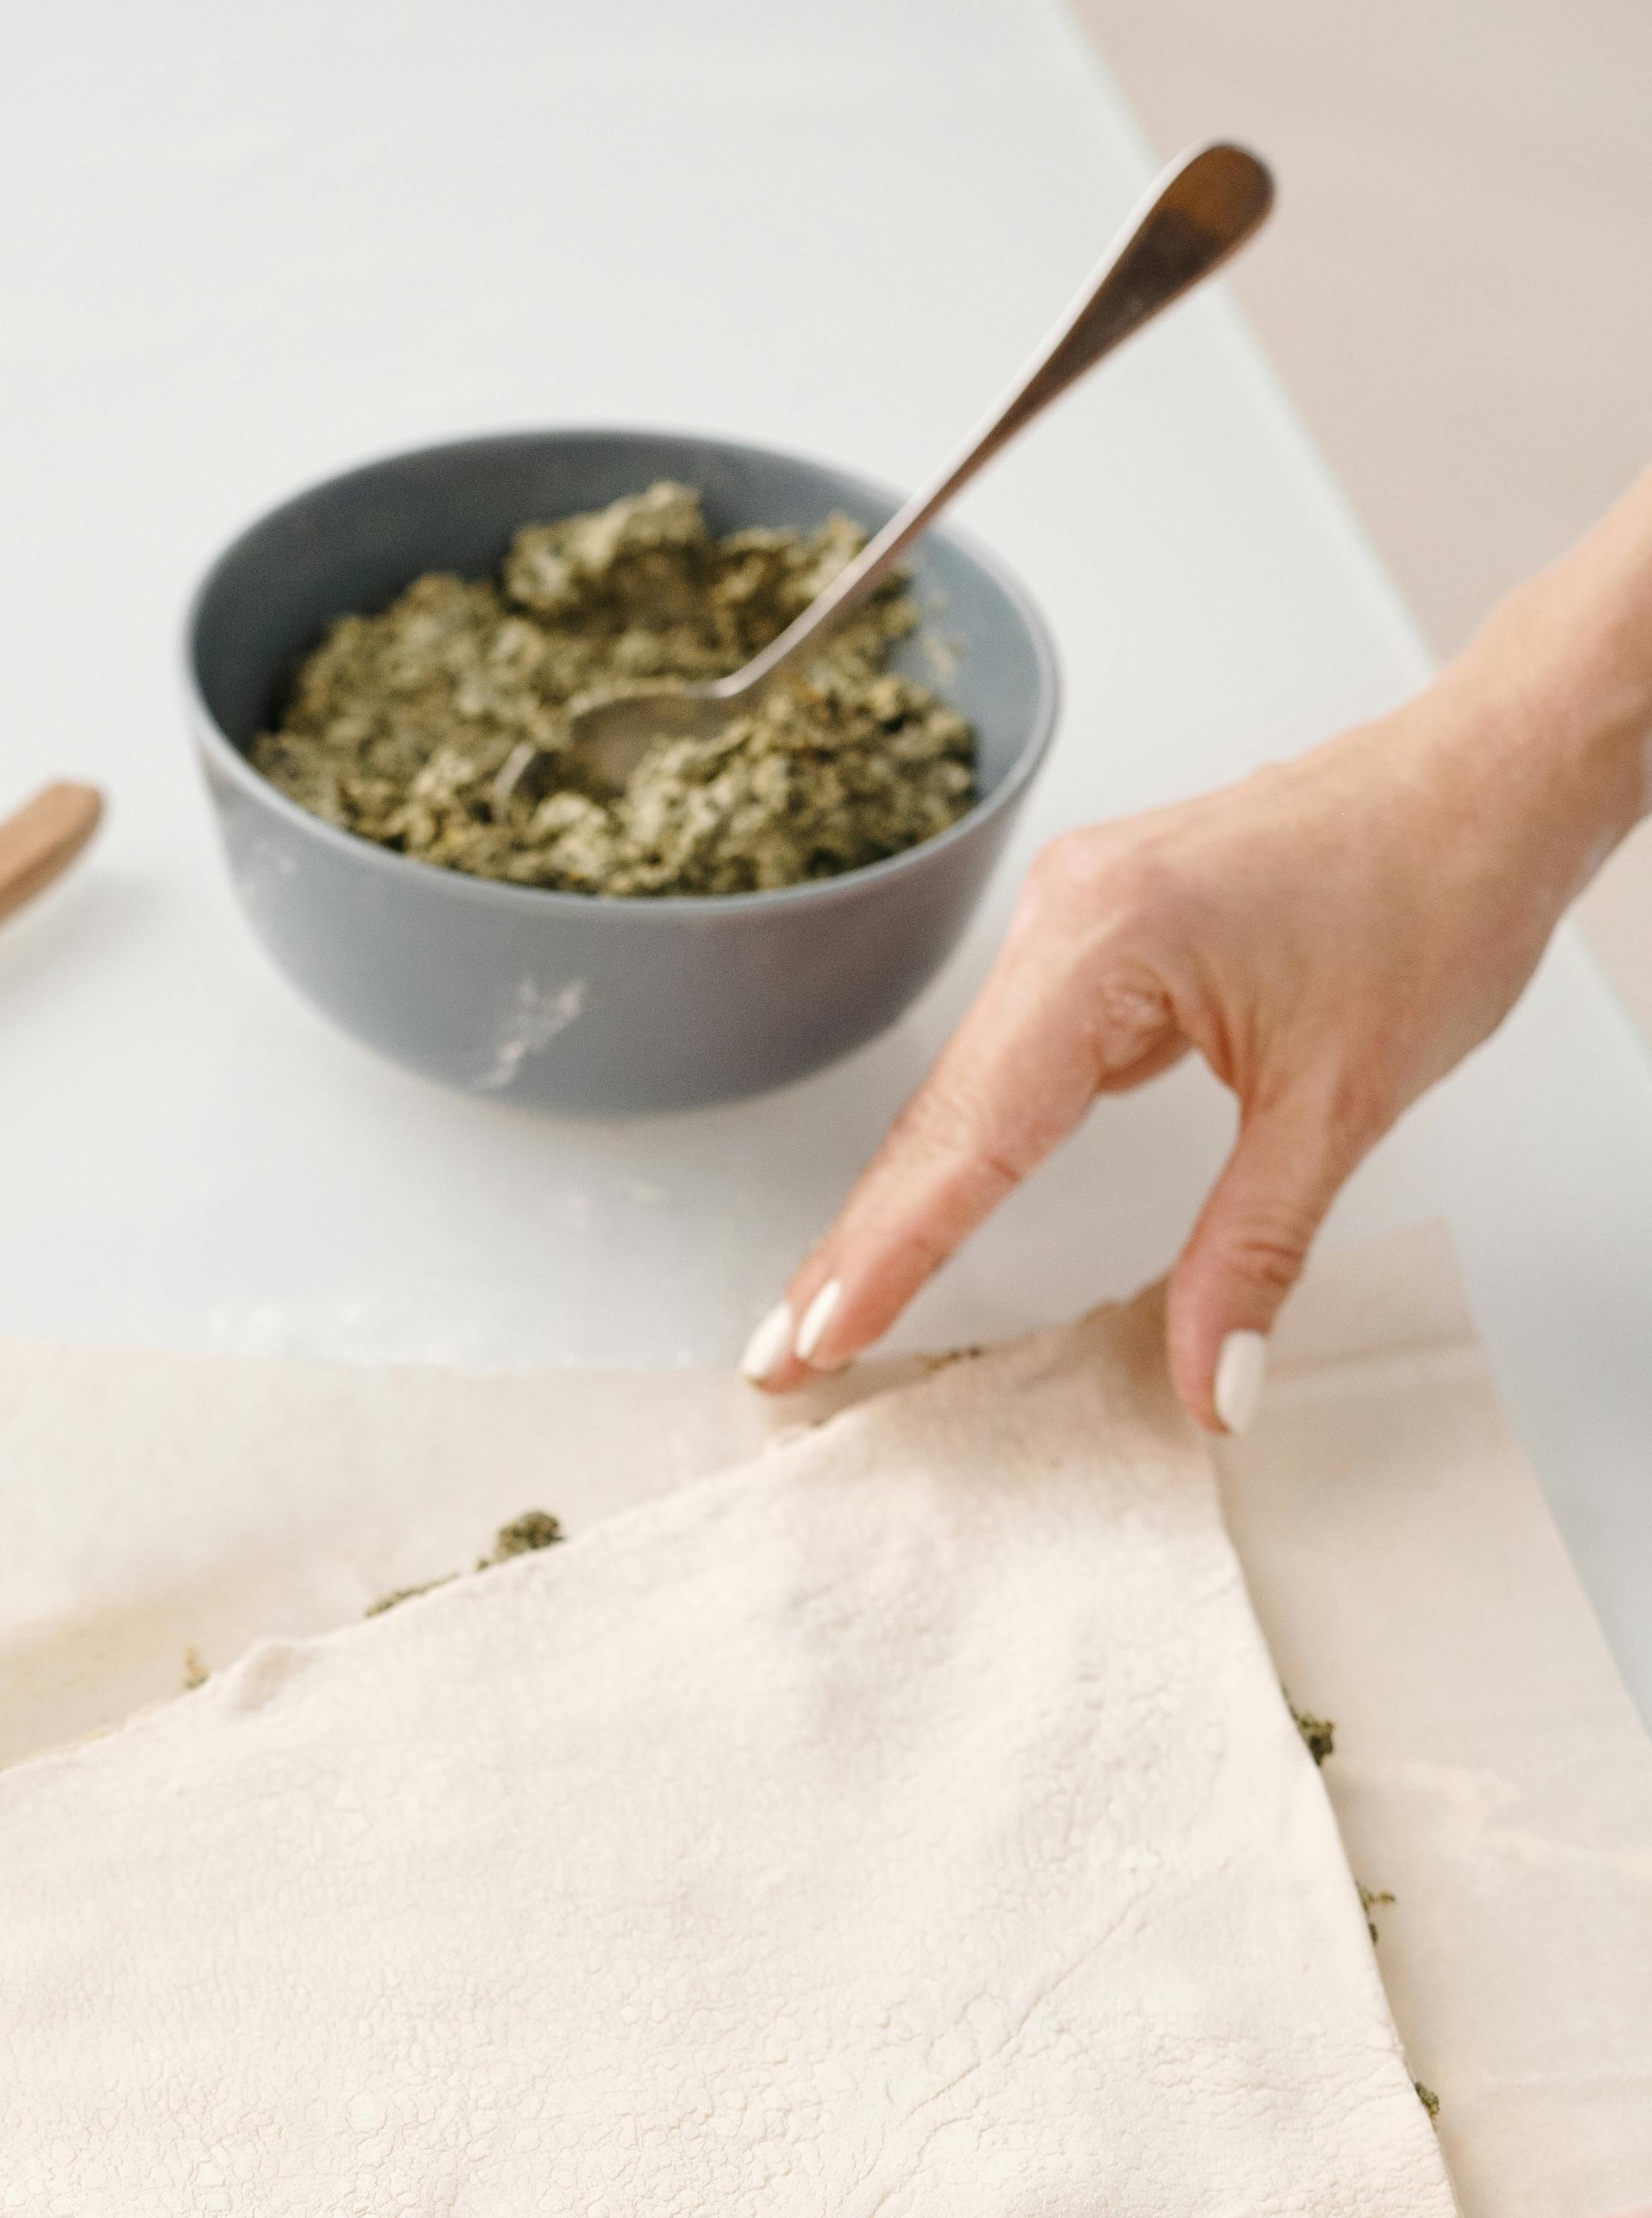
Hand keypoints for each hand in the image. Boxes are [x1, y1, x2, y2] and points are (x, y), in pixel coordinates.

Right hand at [742, 473, 1651, 1434]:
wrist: (1496, 776)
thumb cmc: (1437, 886)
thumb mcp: (1343, 1102)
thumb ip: (1254, 1253)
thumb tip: (1206, 1386)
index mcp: (1105, 943)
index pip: (972, 1134)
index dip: (890, 1252)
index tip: (817, 1338)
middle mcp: (1066, 917)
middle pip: (938, 1116)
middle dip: (856, 1245)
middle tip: (775, 1355)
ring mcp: (1075, 917)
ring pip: (964, 1090)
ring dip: (900, 1204)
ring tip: (827, 1309)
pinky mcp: (1101, 932)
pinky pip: (1007, 1061)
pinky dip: (962, 1148)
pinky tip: (921, 1214)